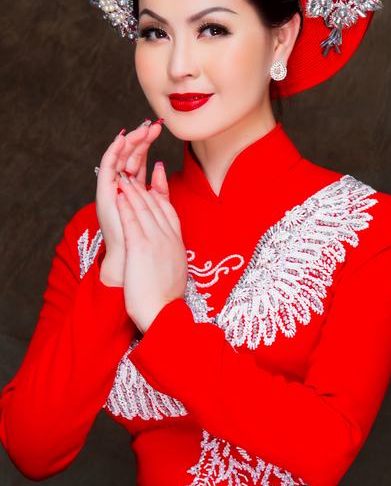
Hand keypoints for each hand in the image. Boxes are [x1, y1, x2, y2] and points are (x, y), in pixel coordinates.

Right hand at [96, 119, 164, 285]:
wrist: (133, 261)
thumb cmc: (146, 239)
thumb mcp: (158, 208)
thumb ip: (159, 188)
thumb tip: (160, 166)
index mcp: (133, 190)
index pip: (139, 160)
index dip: (148, 143)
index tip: (160, 128)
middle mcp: (120, 187)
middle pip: (130, 156)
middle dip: (142, 138)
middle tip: (154, 124)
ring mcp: (111, 189)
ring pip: (119, 157)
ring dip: (131, 140)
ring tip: (143, 127)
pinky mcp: (105, 193)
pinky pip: (107, 166)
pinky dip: (114, 150)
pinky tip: (124, 138)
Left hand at [116, 169, 187, 333]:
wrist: (163, 313)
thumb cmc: (166, 299)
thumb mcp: (175, 271)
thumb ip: (171, 256)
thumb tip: (167, 254)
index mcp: (177, 243)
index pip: (169, 211)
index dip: (161, 193)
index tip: (153, 181)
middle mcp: (168, 238)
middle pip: (156, 206)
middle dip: (143, 187)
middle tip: (133, 172)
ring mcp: (155, 241)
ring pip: (143, 209)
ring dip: (133, 191)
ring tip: (124, 178)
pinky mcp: (140, 248)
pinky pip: (132, 221)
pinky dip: (126, 206)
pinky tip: (120, 195)